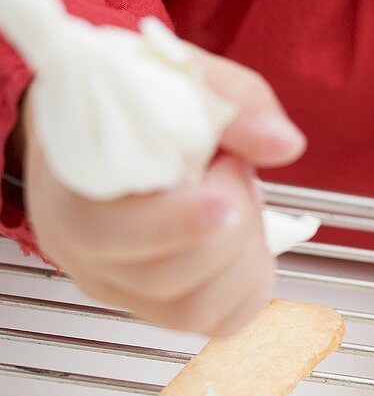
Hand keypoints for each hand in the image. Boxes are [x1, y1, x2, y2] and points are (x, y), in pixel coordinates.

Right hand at [24, 48, 305, 336]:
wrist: (105, 120)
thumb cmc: (134, 96)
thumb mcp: (181, 74)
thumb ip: (234, 102)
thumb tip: (283, 144)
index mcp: (68, 192)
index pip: (108, 233)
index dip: (178, 222)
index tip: (226, 187)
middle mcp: (82, 254)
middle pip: (168, 277)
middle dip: (231, 222)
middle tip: (234, 167)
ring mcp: (119, 287)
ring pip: (197, 310)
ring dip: (245, 255)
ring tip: (239, 199)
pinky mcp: (157, 306)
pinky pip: (219, 321)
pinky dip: (251, 283)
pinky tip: (246, 237)